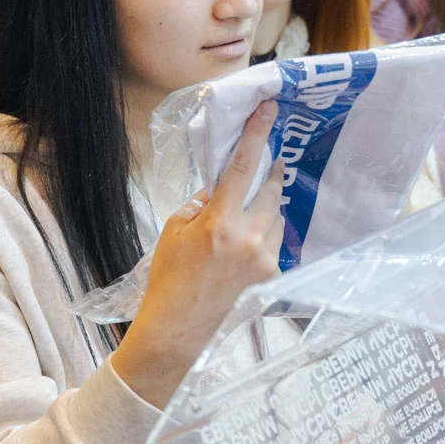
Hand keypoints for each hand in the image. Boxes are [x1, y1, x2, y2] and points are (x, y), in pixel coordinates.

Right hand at [110, 104, 284, 407]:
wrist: (177, 334)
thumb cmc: (168, 282)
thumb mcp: (173, 233)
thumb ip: (199, 206)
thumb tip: (219, 190)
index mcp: (220, 224)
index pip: (242, 168)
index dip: (257, 134)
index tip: (270, 109)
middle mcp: (250, 239)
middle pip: (271, 190)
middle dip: (270, 174)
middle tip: (267, 162)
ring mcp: (265, 261)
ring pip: (276, 218)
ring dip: (265, 209)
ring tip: (242, 219)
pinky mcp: (271, 278)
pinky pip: (274, 244)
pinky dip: (263, 237)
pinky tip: (243, 248)